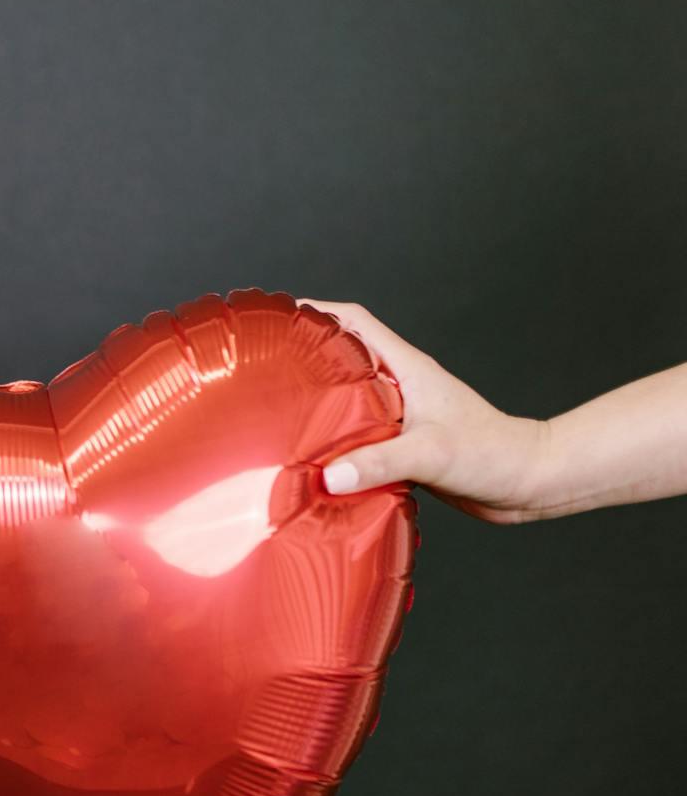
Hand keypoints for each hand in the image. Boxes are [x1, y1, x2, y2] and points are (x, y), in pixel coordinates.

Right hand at [299, 300, 555, 523]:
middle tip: (266, 367)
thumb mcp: (431, 454)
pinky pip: (358, 432)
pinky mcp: (404, 444)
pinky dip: (334, 438)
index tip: (281, 317)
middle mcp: (401, 385)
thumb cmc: (492, 455)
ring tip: (280, 412)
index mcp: (407, 369)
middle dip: (306, 355)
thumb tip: (327, 476)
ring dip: (318, 401)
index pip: (357, 322)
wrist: (529, 483)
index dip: (318, 311)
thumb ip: (378, 463)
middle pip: (344, 357)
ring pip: (348, 397)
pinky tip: (314, 457)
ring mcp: (402, 414)